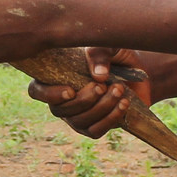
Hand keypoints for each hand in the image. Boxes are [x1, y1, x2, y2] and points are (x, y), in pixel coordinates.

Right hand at [27, 48, 149, 137]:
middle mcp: (62, 100)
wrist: (139, 69)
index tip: (70, 90)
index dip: (49, 95)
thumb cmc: (115, 54)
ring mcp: (77, 116)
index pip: (37, 91)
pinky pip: (96, 131)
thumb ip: (99, 54)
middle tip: (102, 86)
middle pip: (60, 110)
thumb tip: (98, 76)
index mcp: (55, 77)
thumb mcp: (108, 46)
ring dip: (101, 107)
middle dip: (83, 100)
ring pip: (80, 121)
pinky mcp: (95, 126)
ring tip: (119, 89)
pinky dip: (111, 118)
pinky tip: (123, 103)